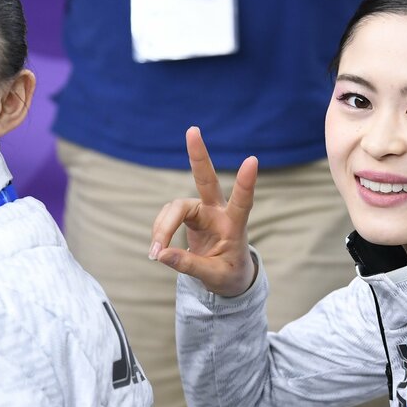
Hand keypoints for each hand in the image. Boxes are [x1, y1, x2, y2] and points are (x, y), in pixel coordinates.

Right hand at [149, 126, 258, 296]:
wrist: (227, 276)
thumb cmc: (229, 274)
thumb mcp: (214, 276)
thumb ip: (188, 265)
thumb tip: (160, 254)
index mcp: (235, 226)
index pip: (243, 202)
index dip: (245, 183)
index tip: (252, 160)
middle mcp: (218, 212)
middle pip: (206, 180)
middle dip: (198, 156)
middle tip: (192, 130)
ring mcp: (202, 211)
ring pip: (175, 207)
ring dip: (162, 228)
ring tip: (154, 254)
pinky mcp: (188, 215)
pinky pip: (167, 216)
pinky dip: (159, 231)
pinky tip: (159, 248)